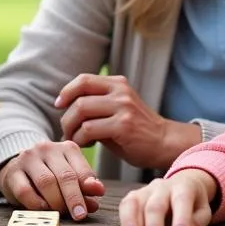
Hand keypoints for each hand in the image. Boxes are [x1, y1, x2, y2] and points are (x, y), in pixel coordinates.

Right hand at [0, 140, 104, 219]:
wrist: (17, 169)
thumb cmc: (50, 175)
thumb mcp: (70, 177)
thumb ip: (84, 185)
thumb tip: (99, 191)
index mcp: (67, 148)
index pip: (81, 169)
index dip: (89, 189)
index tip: (92, 206)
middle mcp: (47, 148)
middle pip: (65, 175)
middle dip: (74, 198)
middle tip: (79, 215)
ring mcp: (28, 158)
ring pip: (46, 182)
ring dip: (56, 202)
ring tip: (60, 213)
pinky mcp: (12, 172)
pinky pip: (25, 191)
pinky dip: (36, 204)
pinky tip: (42, 209)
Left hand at [56, 74, 197, 168]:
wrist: (165, 143)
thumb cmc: (138, 131)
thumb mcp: (119, 109)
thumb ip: (97, 105)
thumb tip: (67, 108)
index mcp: (118, 84)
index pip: (84, 79)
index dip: (67, 91)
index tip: (59, 105)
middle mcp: (121, 92)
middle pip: (79, 97)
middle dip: (66, 116)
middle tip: (66, 131)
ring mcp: (123, 108)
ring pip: (81, 111)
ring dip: (71, 128)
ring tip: (75, 139)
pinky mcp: (123, 126)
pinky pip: (89, 129)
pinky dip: (81, 139)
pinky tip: (87, 145)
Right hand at [118, 170, 216, 225]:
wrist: (183, 183)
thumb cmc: (193, 204)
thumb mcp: (202, 212)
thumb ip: (194, 224)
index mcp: (184, 187)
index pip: (182, 201)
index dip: (181, 221)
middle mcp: (163, 186)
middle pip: (156, 204)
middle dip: (154, 225)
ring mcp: (146, 189)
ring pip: (136, 202)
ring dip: (133, 221)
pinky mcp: (134, 195)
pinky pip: (126, 204)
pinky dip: (125, 219)